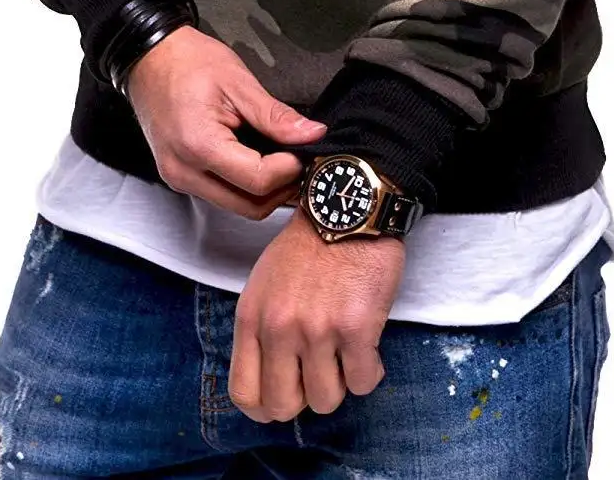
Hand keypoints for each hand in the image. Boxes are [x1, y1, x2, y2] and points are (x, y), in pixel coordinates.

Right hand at [125, 25, 327, 218]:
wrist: (149, 58)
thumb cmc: (187, 62)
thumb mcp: (238, 82)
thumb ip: (275, 116)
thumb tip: (311, 134)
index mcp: (199, 145)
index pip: (257, 181)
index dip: (289, 169)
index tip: (302, 150)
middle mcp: (184, 172)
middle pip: (249, 206)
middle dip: (281, 187)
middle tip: (297, 158)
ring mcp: (179, 179)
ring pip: (237, 206)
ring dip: (264, 190)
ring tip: (280, 158)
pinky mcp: (180, 177)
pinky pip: (221, 195)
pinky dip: (245, 185)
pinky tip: (257, 159)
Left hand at [229, 208, 405, 420]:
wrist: (347, 206)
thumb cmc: (309, 245)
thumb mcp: (265, 283)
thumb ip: (261, 328)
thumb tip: (270, 379)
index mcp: (251, 317)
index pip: (245, 394)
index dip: (267, 406)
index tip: (287, 393)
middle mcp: (279, 328)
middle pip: (284, 407)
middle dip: (305, 398)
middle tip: (321, 372)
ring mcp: (317, 331)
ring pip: (326, 400)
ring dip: (340, 382)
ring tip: (345, 353)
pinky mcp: (356, 329)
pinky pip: (363, 382)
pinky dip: (369, 371)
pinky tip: (368, 347)